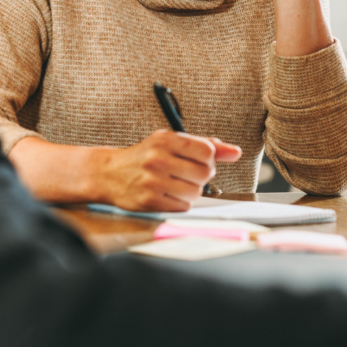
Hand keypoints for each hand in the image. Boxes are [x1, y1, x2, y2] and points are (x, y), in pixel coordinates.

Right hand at [96, 131, 241, 211]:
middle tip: (186, 173)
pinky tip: (169, 194)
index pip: (207, 151)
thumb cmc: (147, 156)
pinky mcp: (148, 202)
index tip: (199, 160)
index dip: (209, 159)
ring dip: (192, 190)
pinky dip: (181, 202)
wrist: (110, 173)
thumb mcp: (173, 142)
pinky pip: (183, 206)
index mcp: (166, 140)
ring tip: (177, 184)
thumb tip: (236, 152)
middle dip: (202, 175)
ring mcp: (152, 182)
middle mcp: (158, 160)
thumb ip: (206, 145)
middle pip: (205, 173)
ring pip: (196, 192)